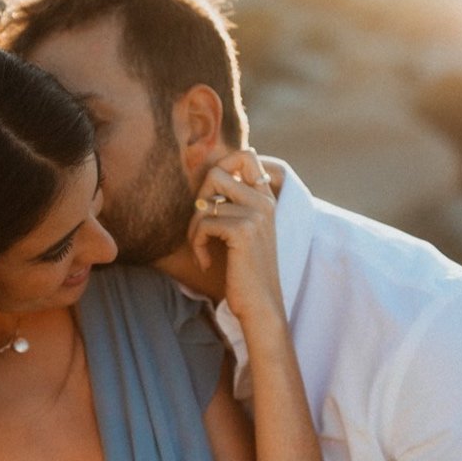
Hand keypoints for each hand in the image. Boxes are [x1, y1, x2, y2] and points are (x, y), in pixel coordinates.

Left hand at [189, 148, 282, 327]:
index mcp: (267, 199)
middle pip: (216, 171)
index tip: (213, 198)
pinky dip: (197, 244)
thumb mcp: (243, 232)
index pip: (246, 155)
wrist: (261, 305)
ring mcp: (256, 214)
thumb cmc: (246, 272)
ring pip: (204, 202)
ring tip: (202, 248)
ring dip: (194, 228)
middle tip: (202, 226)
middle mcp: (264, 202)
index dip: (221, 165)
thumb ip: (234, 204)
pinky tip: (206, 261)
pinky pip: (203, 224)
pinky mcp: (243, 231)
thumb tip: (207, 177)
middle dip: (200, 198)